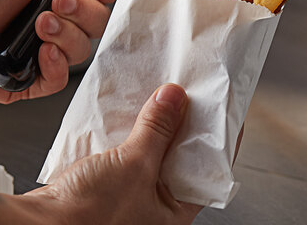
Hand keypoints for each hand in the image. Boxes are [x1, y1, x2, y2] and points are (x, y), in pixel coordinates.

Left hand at [0, 0, 120, 102]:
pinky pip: (62, 78)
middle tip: (56, 1)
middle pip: (98, 20)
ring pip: (83, 49)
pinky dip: (55, 65)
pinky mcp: (33, 77)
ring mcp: (47, 48)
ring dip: (64, 35)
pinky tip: (39, 52)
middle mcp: (58, 18)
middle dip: (82, 11)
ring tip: (38, 25)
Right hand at [27, 84, 201, 224]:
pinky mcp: (112, 183)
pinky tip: (134, 111)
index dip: (216, 136)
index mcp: (175, 211)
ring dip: (157, 124)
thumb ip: (158, 128)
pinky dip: (134, 131)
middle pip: (181, 154)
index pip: (208, 167)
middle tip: (188, 93)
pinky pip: (131, 150)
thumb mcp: (135, 164)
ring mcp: (134, 193)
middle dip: (183, 123)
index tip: (219, 107)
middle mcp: (157, 205)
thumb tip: (175, 98)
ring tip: (162, 96)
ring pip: (155, 150)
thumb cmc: (87, 218)